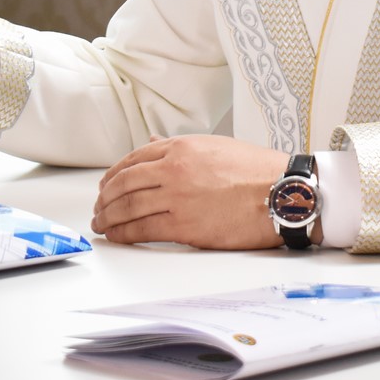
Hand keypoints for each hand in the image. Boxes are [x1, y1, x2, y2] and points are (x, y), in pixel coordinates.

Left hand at [92, 135, 294, 249]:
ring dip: (109, 217)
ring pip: (128, 207)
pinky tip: (116, 236)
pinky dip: (123, 234)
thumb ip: (181, 147)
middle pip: (124, 183)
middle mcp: (174, 169)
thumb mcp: (215, 146)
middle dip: (105, 197)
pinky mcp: (184, 226)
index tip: (106, 185)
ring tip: (101, 223)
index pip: (134, 159)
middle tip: (98, 207)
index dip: (113, 174)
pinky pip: (143, 230)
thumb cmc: (256, 170)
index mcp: (182, 147)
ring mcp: (177, 197)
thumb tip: (152, 142)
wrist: (282, 192)